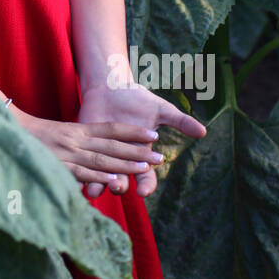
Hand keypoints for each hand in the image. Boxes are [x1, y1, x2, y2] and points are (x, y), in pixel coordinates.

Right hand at [11, 105, 164, 190]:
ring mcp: (66, 153)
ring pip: (100, 159)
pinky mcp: (56, 165)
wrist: (3, 129)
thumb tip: (97, 158)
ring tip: (145, 168)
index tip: (153, 135)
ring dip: (124, 164)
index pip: (110, 130)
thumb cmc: (30, 135)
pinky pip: (79, 172)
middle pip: (111, 146)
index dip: (132, 132)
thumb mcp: (58, 135)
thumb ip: (76, 142)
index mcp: (76, 130)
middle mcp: (75, 140)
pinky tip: (113, 181)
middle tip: (160, 158)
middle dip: (137, 151)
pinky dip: (96, 177)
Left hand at [77, 80, 206, 198]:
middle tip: (117, 187)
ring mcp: (102, 157)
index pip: (146, 177)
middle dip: (119, 186)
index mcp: (140, 156)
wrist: (111, 88)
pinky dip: (78, 173)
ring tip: (95, 189)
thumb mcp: (161, 110)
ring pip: (100, 179)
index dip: (146, 185)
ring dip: (98, 185)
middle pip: (122, 181)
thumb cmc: (138, 99)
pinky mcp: (85, 148)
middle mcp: (121, 161)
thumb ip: (181, 122)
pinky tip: (74, 177)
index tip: (144, 191)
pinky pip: (81, 164)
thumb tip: (203, 131)